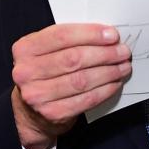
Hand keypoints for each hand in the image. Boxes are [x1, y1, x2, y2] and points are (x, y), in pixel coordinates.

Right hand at [10, 24, 131, 148]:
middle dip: (104, 54)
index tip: (112, 35)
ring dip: (108, 72)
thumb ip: (69, 40)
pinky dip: (105, 90)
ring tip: (123, 66)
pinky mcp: (52, 113)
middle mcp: (27, 72)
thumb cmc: (45, 73)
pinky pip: (86, 99)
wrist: (31, 112)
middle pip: (74, 58)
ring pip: (82, 79)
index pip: (62, 36)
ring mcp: (37, 95)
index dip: (90, 34)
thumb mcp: (46, 51)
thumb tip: (106, 35)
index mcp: (25, 49)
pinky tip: (114, 83)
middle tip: (123, 51)